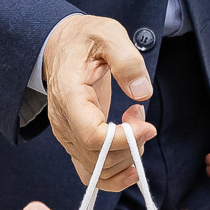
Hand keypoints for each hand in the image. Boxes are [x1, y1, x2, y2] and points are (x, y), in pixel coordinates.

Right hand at [44, 14, 154, 188]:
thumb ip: (127, 60)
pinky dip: (116, 174)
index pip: (92, 135)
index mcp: (70, 96)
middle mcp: (64, 122)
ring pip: (98, 170)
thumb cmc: (85, 39)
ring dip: (127, 156)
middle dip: (131, 145)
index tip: (147, 125)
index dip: (124, 139)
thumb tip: (142, 93)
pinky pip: (92, 172)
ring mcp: (67, 136)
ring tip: (135, 123)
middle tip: (140, 114)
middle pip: (99, 157)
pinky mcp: (75, 142)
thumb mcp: (108, 34)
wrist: (62, 46)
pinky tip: (133, 159)